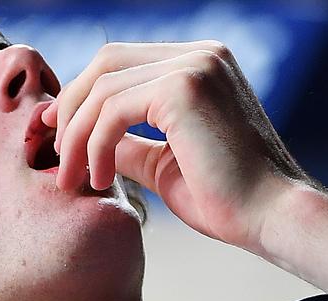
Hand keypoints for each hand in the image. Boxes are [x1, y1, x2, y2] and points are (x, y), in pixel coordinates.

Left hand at [43, 41, 305, 251]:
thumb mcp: (163, 163)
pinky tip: (97, 179)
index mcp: (201, 64)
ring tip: (74, 179)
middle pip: (105, 62)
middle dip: (71, 110)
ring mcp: (195, 64)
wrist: (272, 219)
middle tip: (55, 157)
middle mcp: (201, 53)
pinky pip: (113, 108)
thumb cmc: (228, 201)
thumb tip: (83, 140)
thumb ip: (128, 143)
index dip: (81, 96)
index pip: (121, 63)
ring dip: (76, 136)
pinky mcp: (185, 88)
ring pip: (103, 87)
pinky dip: (94, 145)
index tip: (56, 135)